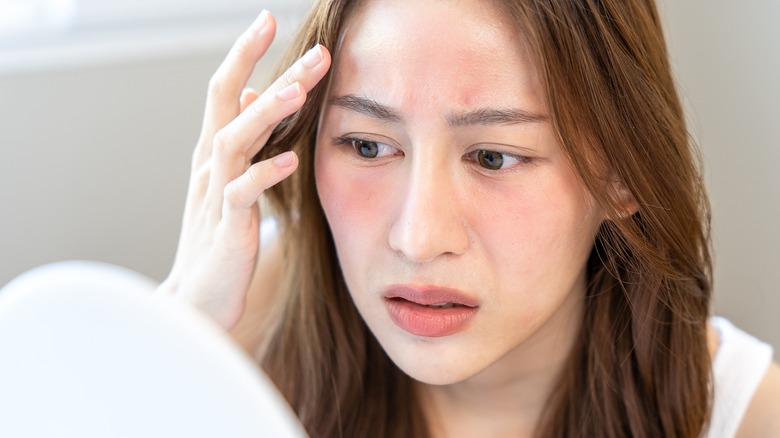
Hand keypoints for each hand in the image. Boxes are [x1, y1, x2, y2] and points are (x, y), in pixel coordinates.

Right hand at [158, 10, 330, 328]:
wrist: (197, 299)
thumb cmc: (218, 241)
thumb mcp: (230, 182)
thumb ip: (246, 139)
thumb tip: (259, 93)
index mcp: (214, 154)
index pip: (227, 92)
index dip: (244, 54)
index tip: (267, 19)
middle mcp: (210, 167)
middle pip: (232, 105)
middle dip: (268, 70)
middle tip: (314, 49)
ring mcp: (216, 196)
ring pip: (233, 141)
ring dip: (266, 114)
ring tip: (299, 90)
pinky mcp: (227, 229)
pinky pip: (242, 195)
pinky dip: (264, 175)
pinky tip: (291, 160)